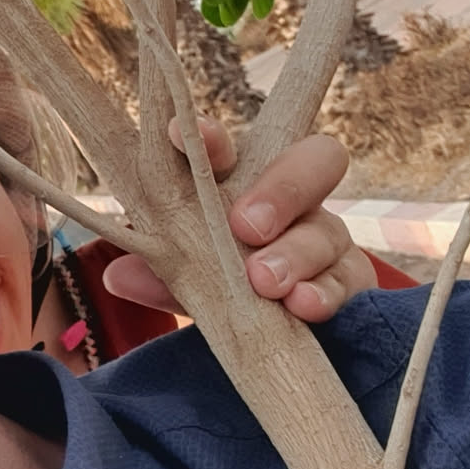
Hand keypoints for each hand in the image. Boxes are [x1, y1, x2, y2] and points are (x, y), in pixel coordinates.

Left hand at [102, 124, 377, 325]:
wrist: (274, 334)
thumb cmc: (221, 284)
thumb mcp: (184, 278)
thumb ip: (159, 273)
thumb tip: (118, 274)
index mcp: (240, 182)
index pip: (228, 147)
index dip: (208, 136)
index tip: (182, 134)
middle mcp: (293, 199)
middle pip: (313, 161)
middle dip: (280, 189)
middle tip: (245, 226)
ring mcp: (328, 238)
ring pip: (328, 229)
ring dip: (294, 253)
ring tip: (264, 282)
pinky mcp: (352, 281)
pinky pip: (348, 280)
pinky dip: (323, 292)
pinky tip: (302, 305)